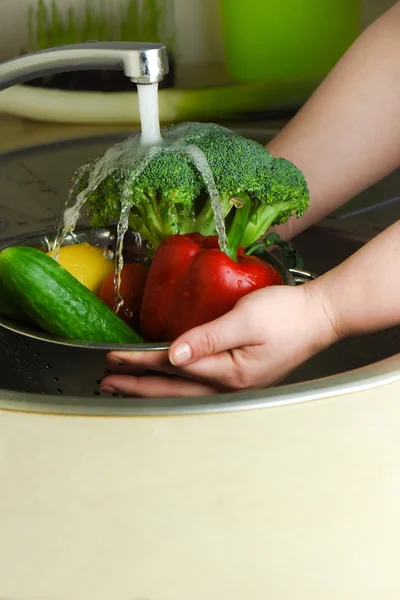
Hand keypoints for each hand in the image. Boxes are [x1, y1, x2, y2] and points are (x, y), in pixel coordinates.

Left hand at [100, 283, 337, 397]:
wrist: (319, 316)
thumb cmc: (288, 315)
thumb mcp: (245, 319)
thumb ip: (208, 337)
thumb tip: (174, 354)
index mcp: (229, 373)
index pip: (173, 367)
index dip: (140, 362)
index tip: (114, 359)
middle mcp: (230, 385)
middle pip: (173, 389)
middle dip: (137, 385)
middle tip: (108, 383)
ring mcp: (235, 383)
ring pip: (183, 392)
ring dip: (152, 388)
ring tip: (127, 387)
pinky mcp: (239, 375)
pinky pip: (197, 386)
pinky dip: (173, 385)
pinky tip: (166, 380)